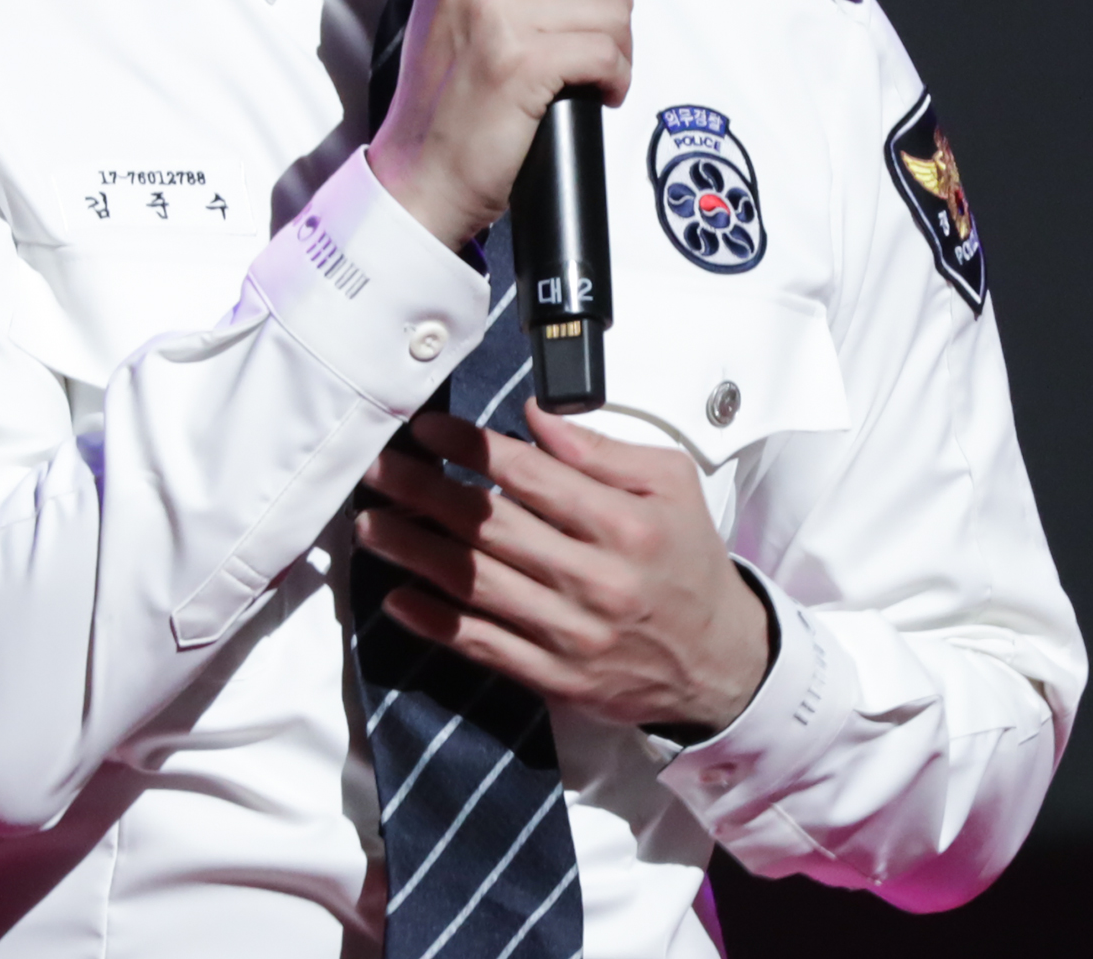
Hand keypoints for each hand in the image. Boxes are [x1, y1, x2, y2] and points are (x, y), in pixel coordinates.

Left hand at [353, 403, 772, 732]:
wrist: (721, 663)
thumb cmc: (688, 563)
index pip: (530, 475)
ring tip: (371, 524)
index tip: (425, 431)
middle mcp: (597, 579)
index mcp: (625, 523)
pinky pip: (486, 647)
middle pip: (491, 528)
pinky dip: (437, 623)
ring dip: (415, 552)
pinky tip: (398, 599)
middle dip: (424, 493)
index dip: (470, 449)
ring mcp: (574, 634)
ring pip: (478, 586)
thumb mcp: (671, 486)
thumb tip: (536, 415)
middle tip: (378, 469)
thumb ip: (602, 450)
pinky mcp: (558, 678)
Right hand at [366, 0, 632, 250]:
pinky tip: (595, 94)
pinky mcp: (523, 61)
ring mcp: (497, 14)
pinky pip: (607, 51)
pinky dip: (616, 78)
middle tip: (602, 30)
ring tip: (591, 75)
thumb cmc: (444, 105)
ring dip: (618, 47)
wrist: (419, 178)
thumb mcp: (450, 11)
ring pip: (611, 6)